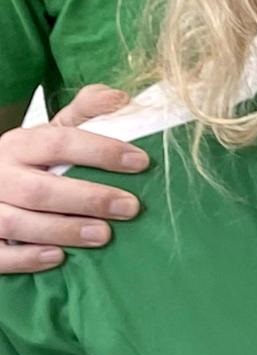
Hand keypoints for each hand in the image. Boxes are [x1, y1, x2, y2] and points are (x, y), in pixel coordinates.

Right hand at [0, 86, 146, 273]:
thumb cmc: (30, 162)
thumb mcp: (51, 133)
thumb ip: (85, 114)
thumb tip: (120, 97)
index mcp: (19, 144)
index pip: (58, 142)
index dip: (100, 151)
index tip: (141, 161)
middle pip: (40, 189)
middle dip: (88, 198)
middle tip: (130, 207)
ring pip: (17, 222)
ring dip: (62, 229)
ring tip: (103, 235)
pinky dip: (25, 257)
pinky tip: (57, 257)